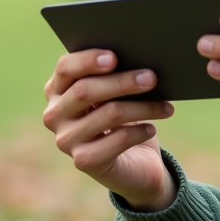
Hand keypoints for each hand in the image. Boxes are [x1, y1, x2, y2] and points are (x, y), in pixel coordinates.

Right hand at [42, 49, 176, 210]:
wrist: (133, 164)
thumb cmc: (124, 118)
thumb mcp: (117, 94)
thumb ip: (115, 76)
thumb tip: (138, 61)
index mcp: (57, 89)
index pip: (65, 68)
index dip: (88, 60)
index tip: (114, 57)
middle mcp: (54, 114)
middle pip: (85, 90)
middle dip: (122, 82)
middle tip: (152, 78)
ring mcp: (65, 140)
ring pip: (107, 114)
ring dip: (142, 107)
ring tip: (165, 106)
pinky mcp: (83, 161)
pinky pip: (116, 140)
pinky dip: (139, 132)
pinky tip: (151, 128)